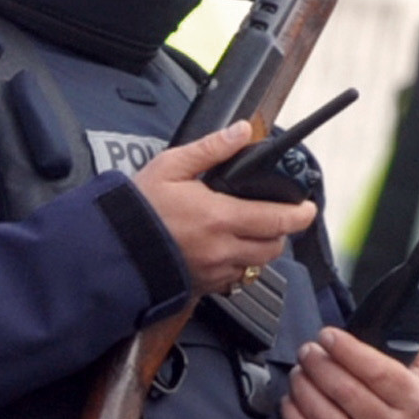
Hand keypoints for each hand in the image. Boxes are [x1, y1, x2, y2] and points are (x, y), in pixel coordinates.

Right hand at [133, 122, 316, 296]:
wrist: (110, 249)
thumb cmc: (136, 210)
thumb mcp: (171, 166)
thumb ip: (211, 149)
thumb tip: (242, 131)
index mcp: (219, 217)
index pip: (277, 219)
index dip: (300, 214)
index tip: (308, 208)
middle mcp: (222, 249)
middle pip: (273, 246)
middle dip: (280, 231)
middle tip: (275, 216)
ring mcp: (213, 272)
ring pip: (256, 265)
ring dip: (259, 249)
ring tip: (248, 232)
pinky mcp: (201, 287)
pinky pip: (232, 280)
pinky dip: (236, 266)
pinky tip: (221, 250)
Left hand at [282, 328, 418, 418]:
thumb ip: (414, 353)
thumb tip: (404, 317)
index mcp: (412, 401)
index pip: (375, 369)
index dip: (346, 349)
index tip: (327, 335)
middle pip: (344, 389)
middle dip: (318, 364)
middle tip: (307, 351)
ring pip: (323, 413)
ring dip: (303, 387)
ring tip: (297, 372)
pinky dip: (294, 416)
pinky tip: (290, 400)